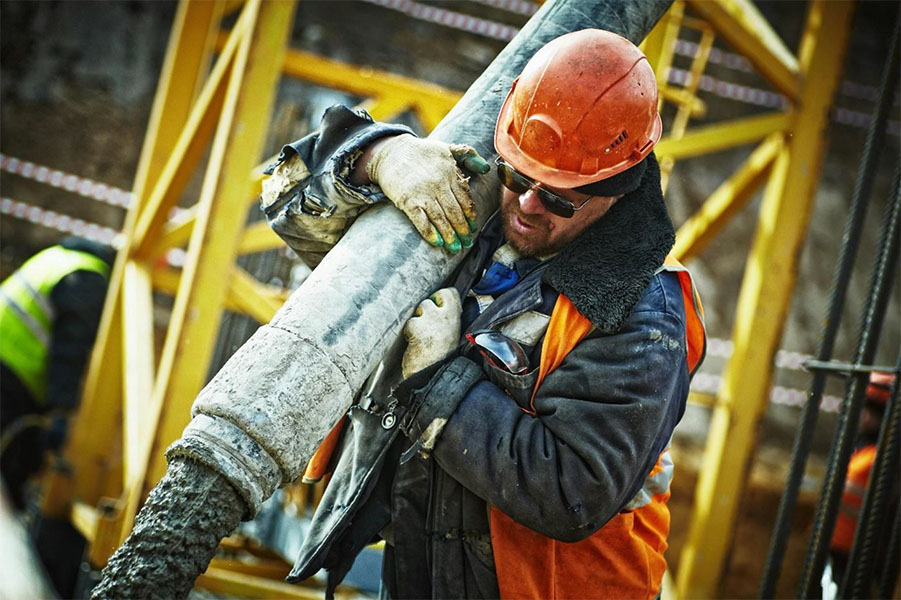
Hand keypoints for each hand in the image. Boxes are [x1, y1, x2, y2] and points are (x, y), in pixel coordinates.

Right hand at [366, 134, 488, 252]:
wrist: (391, 152)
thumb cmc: (421, 152)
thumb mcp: (447, 147)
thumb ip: (469, 155)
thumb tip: (486, 169)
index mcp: (450, 172)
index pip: (465, 199)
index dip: (470, 216)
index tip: (473, 228)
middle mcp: (438, 184)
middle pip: (455, 212)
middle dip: (462, 230)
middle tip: (467, 243)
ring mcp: (422, 193)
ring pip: (440, 219)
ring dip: (450, 235)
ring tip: (455, 248)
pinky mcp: (407, 201)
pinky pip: (421, 220)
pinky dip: (429, 233)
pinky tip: (437, 242)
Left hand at [402, 288, 461, 378]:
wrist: (434, 378)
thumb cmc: (442, 360)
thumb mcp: (453, 336)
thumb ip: (448, 320)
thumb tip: (439, 306)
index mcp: (456, 319)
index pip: (450, 293)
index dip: (440, 298)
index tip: (437, 307)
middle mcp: (445, 316)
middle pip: (432, 298)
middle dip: (426, 309)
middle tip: (426, 325)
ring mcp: (431, 320)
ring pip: (420, 308)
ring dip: (417, 321)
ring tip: (420, 337)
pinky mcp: (417, 327)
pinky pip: (410, 322)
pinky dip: (409, 332)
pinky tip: (414, 343)